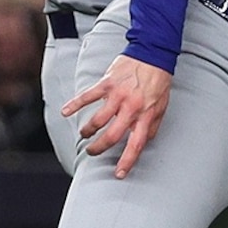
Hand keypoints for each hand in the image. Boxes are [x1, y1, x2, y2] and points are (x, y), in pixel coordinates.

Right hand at [66, 53, 170, 176]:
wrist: (152, 54)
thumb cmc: (158, 82)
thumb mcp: (162, 106)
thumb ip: (152, 125)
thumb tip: (144, 141)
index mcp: (145, 115)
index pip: (136, 144)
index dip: (127, 161)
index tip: (119, 174)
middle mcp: (131, 108)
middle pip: (112, 135)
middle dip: (99, 148)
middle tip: (92, 152)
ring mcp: (118, 95)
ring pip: (97, 120)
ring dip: (88, 130)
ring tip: (84, 134)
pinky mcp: (107, 83)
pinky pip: (87, 96)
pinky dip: (74, 105)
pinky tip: (65, 112)